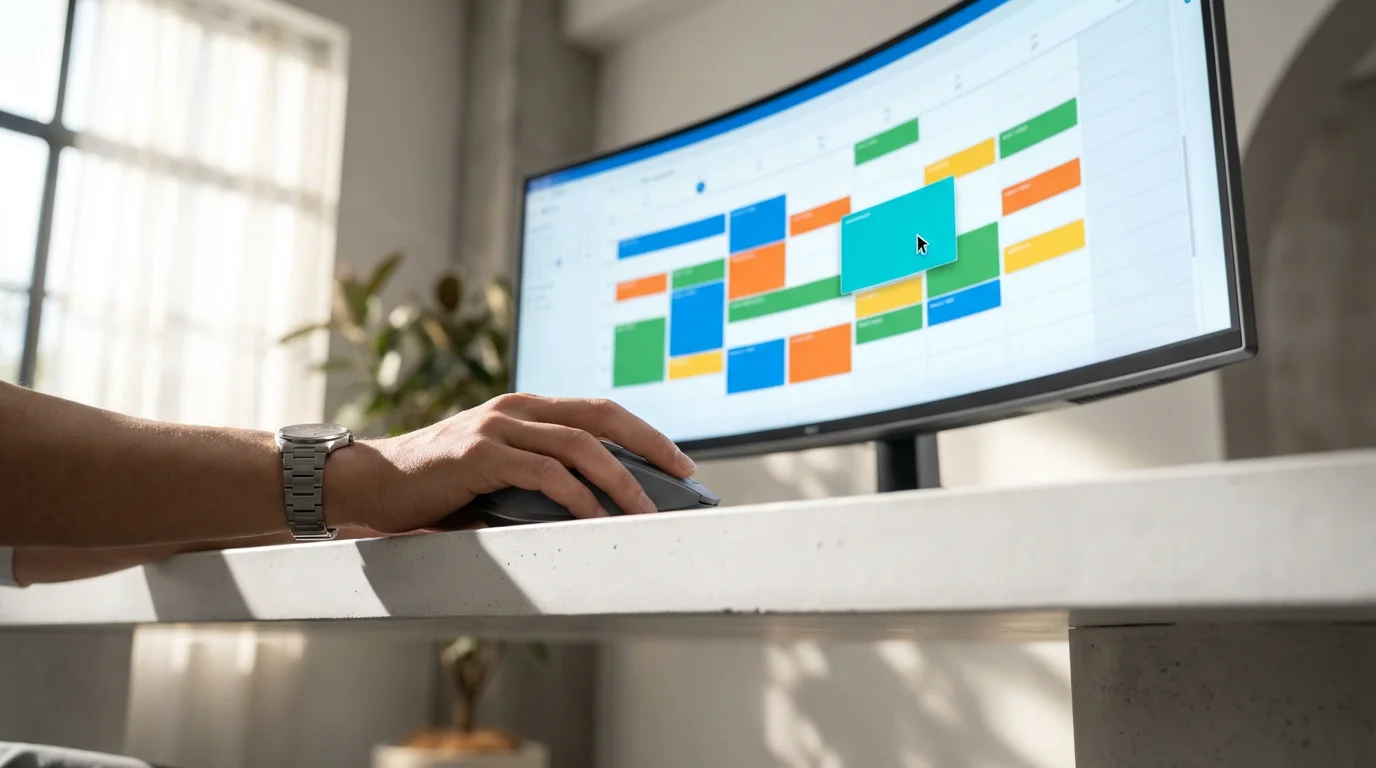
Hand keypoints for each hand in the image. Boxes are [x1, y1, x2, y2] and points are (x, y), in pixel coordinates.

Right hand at [329, 394, 695, 533]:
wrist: (372, 483)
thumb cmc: (438, 487)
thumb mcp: (499, 475)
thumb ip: (541, 479)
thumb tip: (603, 507)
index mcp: (525, 408)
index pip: (599, 411)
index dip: (644, 433)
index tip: (679, 461)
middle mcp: (516, 407)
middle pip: (601, 417)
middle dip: (650, 445)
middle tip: (683, 475)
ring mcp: (497, 426)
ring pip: (579, 445)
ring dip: (619, 480)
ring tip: (644, 511)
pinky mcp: (478, 453)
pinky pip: (542, 472)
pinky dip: (575, 497)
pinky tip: (594, 519)